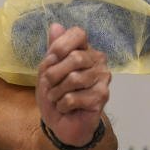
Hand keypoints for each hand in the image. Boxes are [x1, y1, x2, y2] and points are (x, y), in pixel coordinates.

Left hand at [37, 24, 110, 145]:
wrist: (62, 123)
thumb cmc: (55, 95)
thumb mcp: (46, 72)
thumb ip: (52, 50)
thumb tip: (56, 26)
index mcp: (84, 50)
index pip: (78, 33)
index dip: (60, 46)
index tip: (50, 60)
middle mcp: (97, 61)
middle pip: (74, 58)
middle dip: (53, 75)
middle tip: (49, 86)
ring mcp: (103, 78)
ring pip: (74, 79)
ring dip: (56, 92)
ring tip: (57, 98)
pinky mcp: (102, 96)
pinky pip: (74, 98)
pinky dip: (62, 104)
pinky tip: (65, 107)